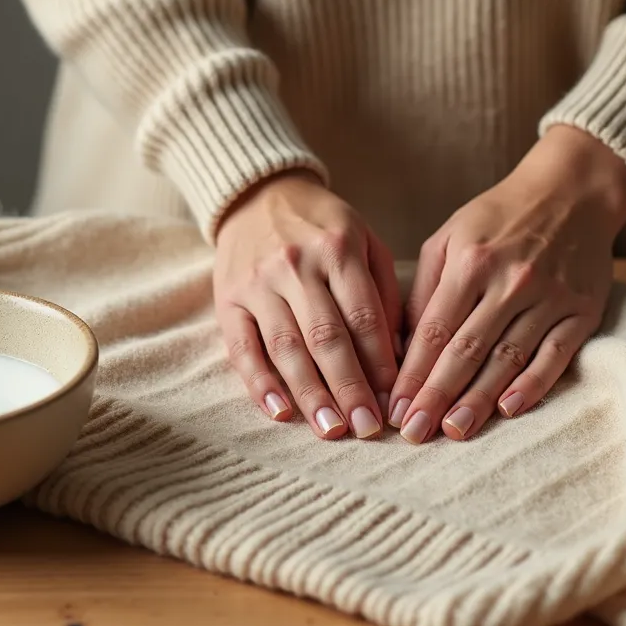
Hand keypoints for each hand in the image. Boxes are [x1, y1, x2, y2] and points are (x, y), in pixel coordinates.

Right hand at [215, 171, 401, 438]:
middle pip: (326, 337)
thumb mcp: (366, 241)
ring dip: (310, 394)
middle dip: (350, 388)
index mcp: (338, 249)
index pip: (364, 317)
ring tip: (332, 430)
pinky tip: (280, 412)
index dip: (381, 363)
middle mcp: (296, 265)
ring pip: (286, 347)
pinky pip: (243, 348)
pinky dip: (260, 384)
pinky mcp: (228, 300)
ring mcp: (258, 283)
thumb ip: (384, 293)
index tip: (396, 400)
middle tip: (369, 428)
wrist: (258, 195)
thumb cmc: (323, 227)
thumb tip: (398, 355)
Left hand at [387, 126, 625, 443]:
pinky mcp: (582, 310)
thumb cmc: (499, 218)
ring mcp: (549, 296)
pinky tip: (509, 409)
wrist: (572, 191)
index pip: (434, 329)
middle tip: (414, 432)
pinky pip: (556, 354)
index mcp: (470, 262)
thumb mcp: (449, 237)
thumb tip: (398, 346)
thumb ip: (423, 289)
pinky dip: (533, 384)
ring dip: (479, 399)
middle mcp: (510, 280)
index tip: (394, 407)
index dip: (412, 372)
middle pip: (467, 349)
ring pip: (508, 357)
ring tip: (453, 430)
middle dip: (437, 395)